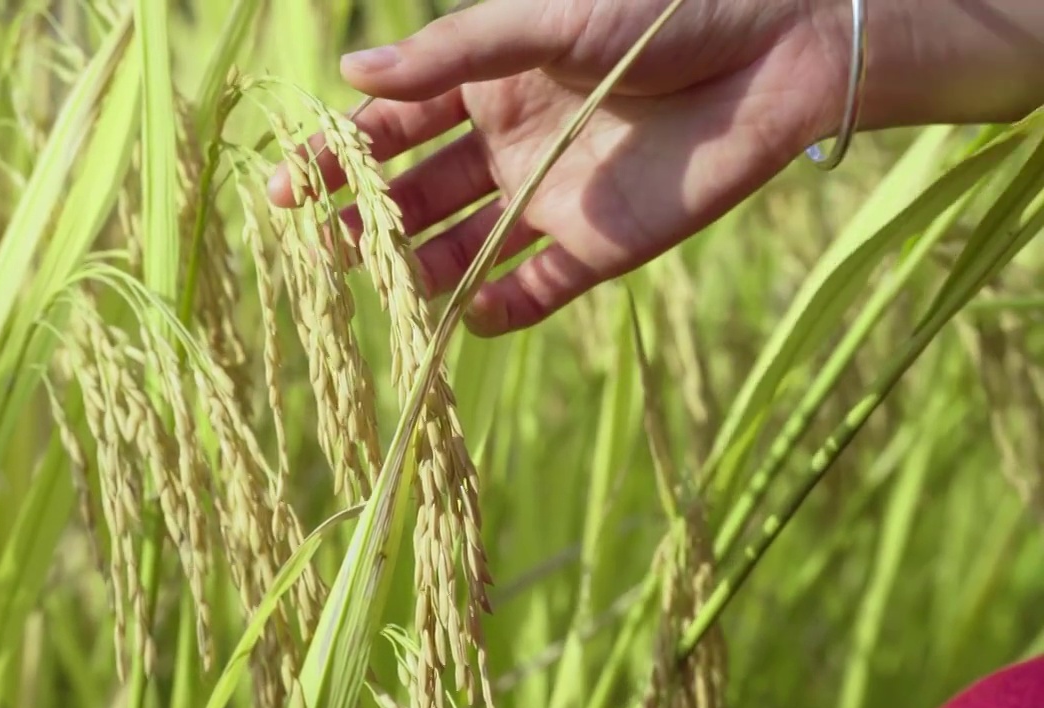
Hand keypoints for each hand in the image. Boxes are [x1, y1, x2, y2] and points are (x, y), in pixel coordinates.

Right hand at [267, 0, 1043, 336]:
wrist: (779, 52)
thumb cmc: (663, 12)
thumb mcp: (547, 20)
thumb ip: (452, 52)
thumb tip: (349, 75)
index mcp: (485, 85)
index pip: (389, 129)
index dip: (334, 157)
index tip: (283, 188)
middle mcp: (505, 146)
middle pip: (412, 196)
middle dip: (362, 220)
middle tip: (320, 246)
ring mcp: (547, 200)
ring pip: (460, 249)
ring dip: (417, 271)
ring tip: (383, 287)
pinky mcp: (598, 247)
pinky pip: (534, 291)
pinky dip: (499, 312)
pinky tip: (465, 322)